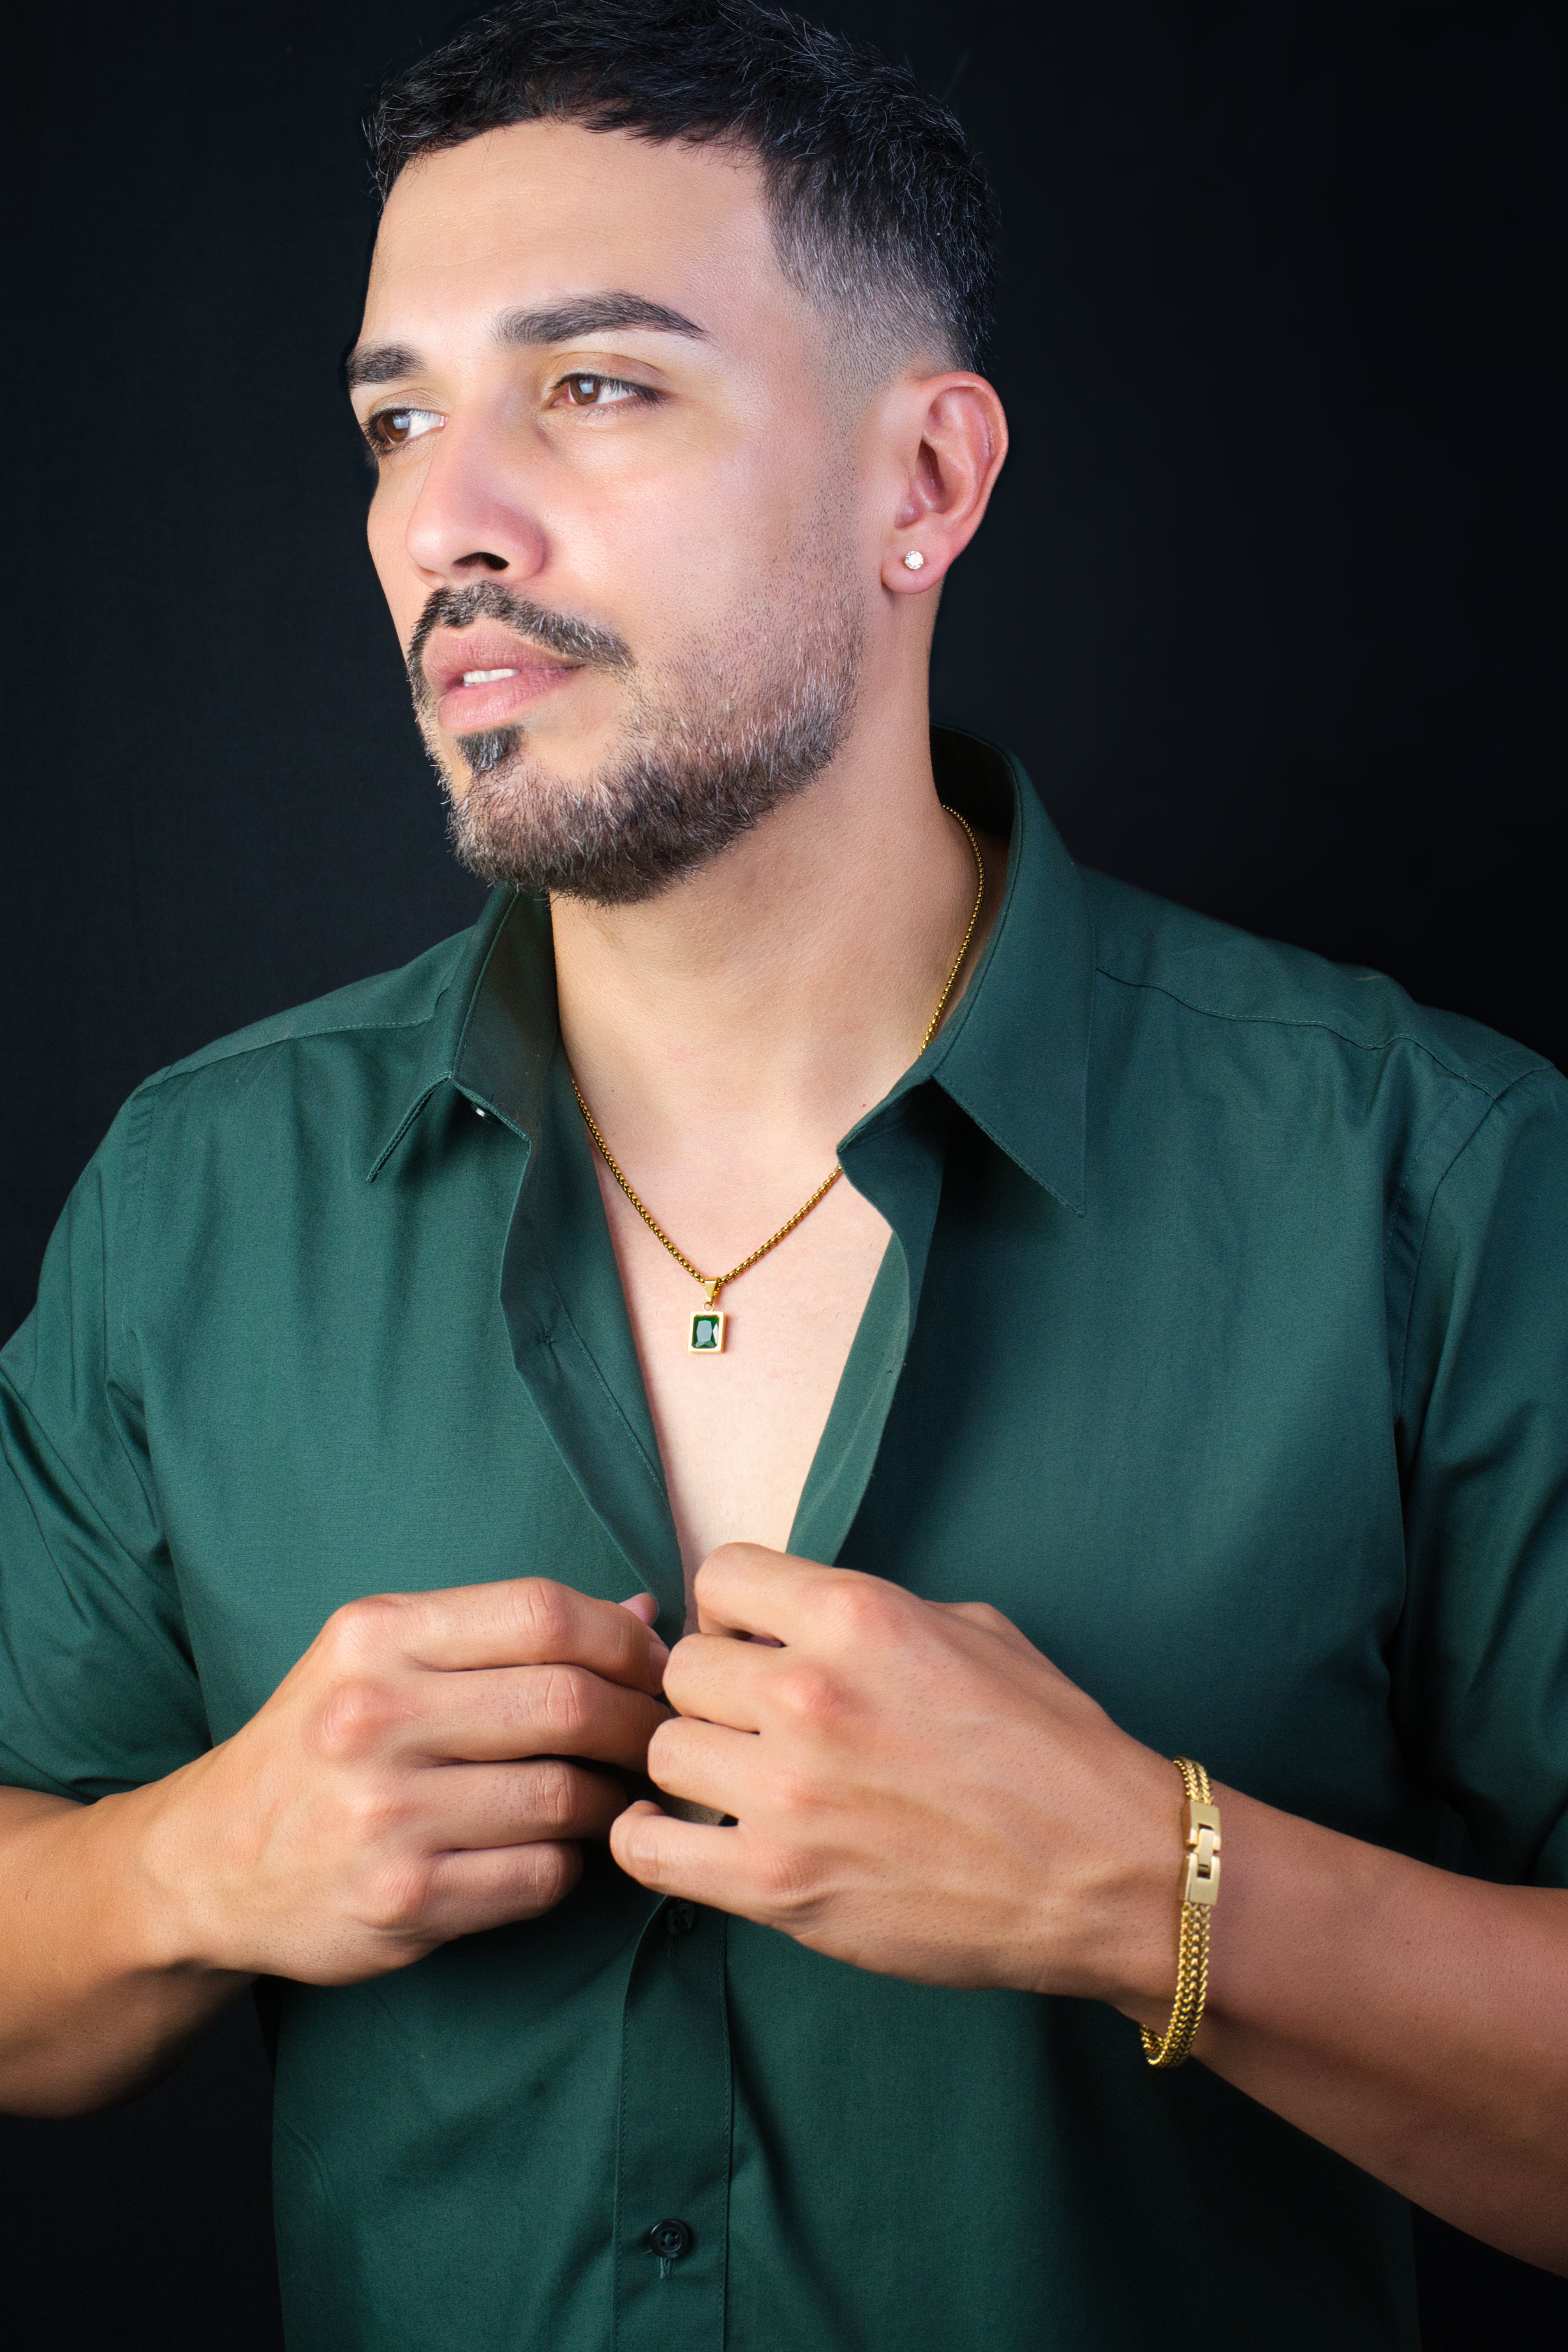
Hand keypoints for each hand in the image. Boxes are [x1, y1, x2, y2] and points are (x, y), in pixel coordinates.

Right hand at [137, 1581, 668, 1985]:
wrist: (205, 1865)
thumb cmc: (317, 1746)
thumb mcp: (379, 1657)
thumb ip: (504, 1632)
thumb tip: (642, 1612)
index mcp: (375, 1638)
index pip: (542, 1612)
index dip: (623, 1640)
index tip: (656, 1665)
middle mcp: (374, 1719)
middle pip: (568, 1702)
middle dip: (639, 1720)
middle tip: (660, 1737)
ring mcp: (385, 1817)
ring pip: (566, 1795)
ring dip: (612, 1799)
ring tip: (613, 1795)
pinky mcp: (402, 1904)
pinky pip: (541, 1876)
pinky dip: (569, 1865)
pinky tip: (557, 1852)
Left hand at [609, 1546, 1179, 2009]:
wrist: (1109, 1871)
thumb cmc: (1051, 1747)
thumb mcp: (971, 1629)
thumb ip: (869, 1613)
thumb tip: (791, 1616)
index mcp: (853, 1617)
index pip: (718, 1578)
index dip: (733, 1611)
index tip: (756, 1643)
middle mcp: (809, 1695)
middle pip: (683, 1667)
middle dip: (715, 1690)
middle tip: (755, 1723)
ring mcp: (787, 1794)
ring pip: (662, 1750)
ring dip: (696, 1763)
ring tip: (740, 1781)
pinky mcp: (778, 1885)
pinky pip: (647, 1850)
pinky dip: (648, 1839)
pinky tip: (680, 1832)